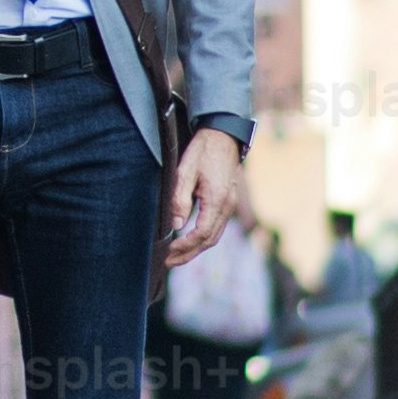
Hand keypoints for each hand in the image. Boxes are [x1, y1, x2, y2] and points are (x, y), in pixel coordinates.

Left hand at [163, 126, 247, 264]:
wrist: (223, 135)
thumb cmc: (203, 151)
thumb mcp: (185, 171)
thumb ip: (180, 198)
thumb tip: (176, 224)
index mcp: (217, 200)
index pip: (201, 234)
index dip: (185, 246)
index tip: (168, 252)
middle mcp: (227, 206)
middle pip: (209, 240)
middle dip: (189, 254)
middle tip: (169, 262)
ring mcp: (229, 205)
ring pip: (214, 236)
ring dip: (196, 249)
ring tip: (177, 256)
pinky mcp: (227, 202)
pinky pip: (216, 227)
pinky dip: (203, 238)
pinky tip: (190, 240)